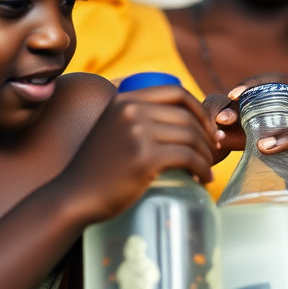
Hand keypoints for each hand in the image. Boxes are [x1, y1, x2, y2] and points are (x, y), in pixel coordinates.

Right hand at [59, 84, 220, 221]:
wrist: (74, 196)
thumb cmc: (98, 168)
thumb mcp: (113, 129)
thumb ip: (138, 117)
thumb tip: (184, 119)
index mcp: (125, 99)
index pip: (176, 92)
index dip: (199, 109)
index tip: (208, 129)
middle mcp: (131, 110)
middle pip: (187, 116)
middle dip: (207, 136)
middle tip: (213, 153)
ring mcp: (138, 133)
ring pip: (191, 136)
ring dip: (207, 154)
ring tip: (208, 168)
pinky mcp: (145, 157)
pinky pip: (188, 157)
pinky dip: (202, 169)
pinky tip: (203, 178)